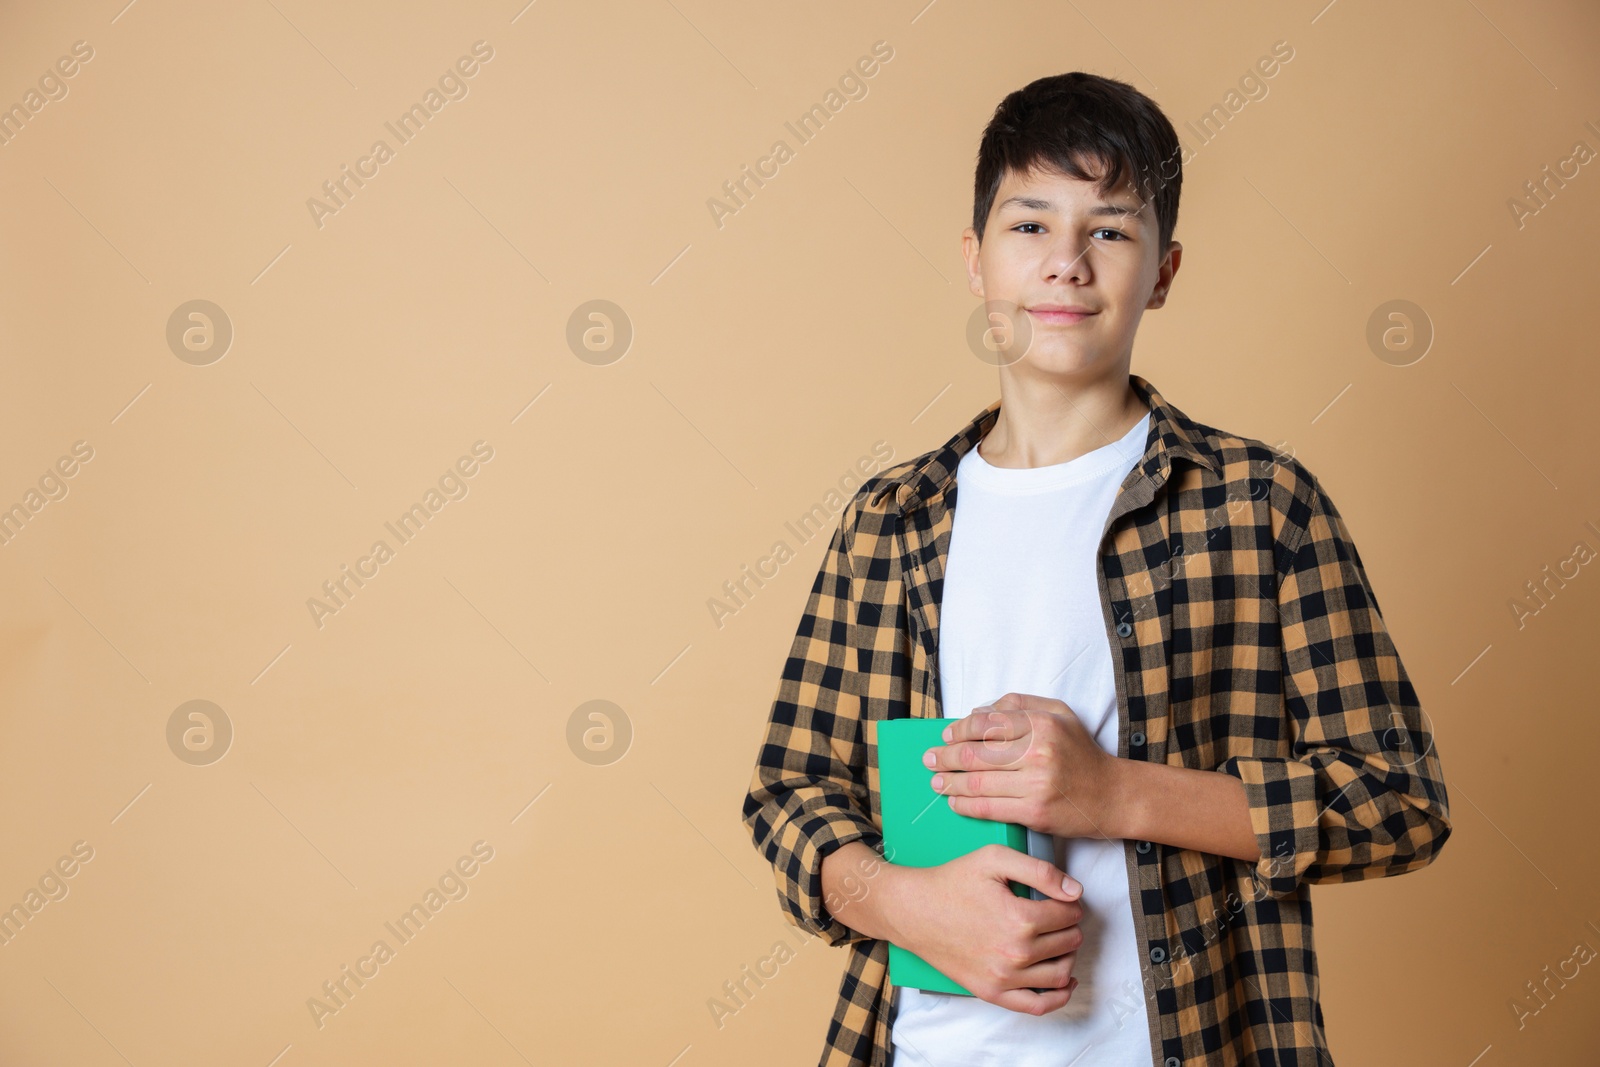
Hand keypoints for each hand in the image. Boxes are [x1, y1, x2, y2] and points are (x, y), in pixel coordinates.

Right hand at [893, 843, 1085, 1014]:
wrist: (914, 911)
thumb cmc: (952, 882)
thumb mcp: (994, 859)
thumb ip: (1040, 870)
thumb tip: (1075, 891)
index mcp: (1020, 919)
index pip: (1069, 913)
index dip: (1069, 902)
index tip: (1061, 898)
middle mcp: (1015, 954)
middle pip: (1069, 942)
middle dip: (1070, 925)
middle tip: (1058, 914)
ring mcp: (1004, 978)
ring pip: (1061, 973)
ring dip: (1068, 954)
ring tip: (1058, 939)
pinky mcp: (992, 993)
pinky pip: (1039, 1006)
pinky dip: (1059, 996)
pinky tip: (1065, 980)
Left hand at [924, 692, 1123, 839]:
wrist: (1112, 795)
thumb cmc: (1082, 753)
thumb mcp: (1060, 714)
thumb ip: (1020, 704)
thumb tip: (979, 710)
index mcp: (1041, 724)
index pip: (985, 723)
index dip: (958, 730)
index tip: (946, 736)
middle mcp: (1038, 752)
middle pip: (976, 753)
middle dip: (945, 756)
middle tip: (930, 759)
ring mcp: (1036, 784)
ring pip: (978, 782)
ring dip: (950, 782)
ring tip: (936, 782)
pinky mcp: (1035, 813)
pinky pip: (989, 808)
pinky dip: (965, 805)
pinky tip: (954, 801)